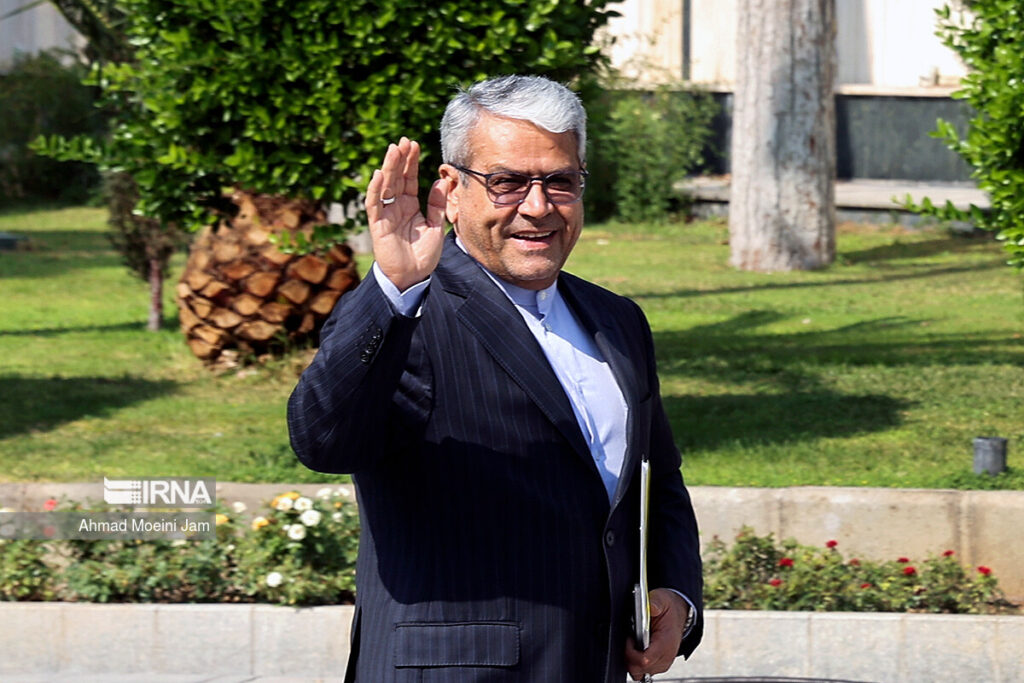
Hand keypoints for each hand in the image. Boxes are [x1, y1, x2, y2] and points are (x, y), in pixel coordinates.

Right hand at [364, 137, 447, 290]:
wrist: (413, 277)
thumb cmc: (424, 255)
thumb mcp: (436, 227)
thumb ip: (437, 205)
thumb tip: (441, 180)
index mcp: (410, 206)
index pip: (409, 179)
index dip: (411, 162)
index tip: (415, 144)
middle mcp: (397, 206)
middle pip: (397, 178)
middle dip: (400, 159)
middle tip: (404, 140)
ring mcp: (386, 214)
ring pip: (385, 186)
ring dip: (389, 168)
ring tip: (394, 149)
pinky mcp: (378, 225)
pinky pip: (374, 204)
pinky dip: (375, 190)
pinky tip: (378, 174)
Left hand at [624, 588, 687, 680]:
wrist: (678, 614)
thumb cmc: (669, 609)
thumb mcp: (663, 599)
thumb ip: (656, 602)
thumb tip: (651, 607)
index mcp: (666, 643)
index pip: (644, 660)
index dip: (630, 652)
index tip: (629, 638)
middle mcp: (666, 657)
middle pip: (639, 669)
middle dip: (629, 655)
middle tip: (630, 639)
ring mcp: (662, 663)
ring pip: (639, 672)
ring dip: (632, 659)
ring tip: (634, 643)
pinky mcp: (658, 665)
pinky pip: (642, 671)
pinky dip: (635, 662)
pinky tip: (636, 649)